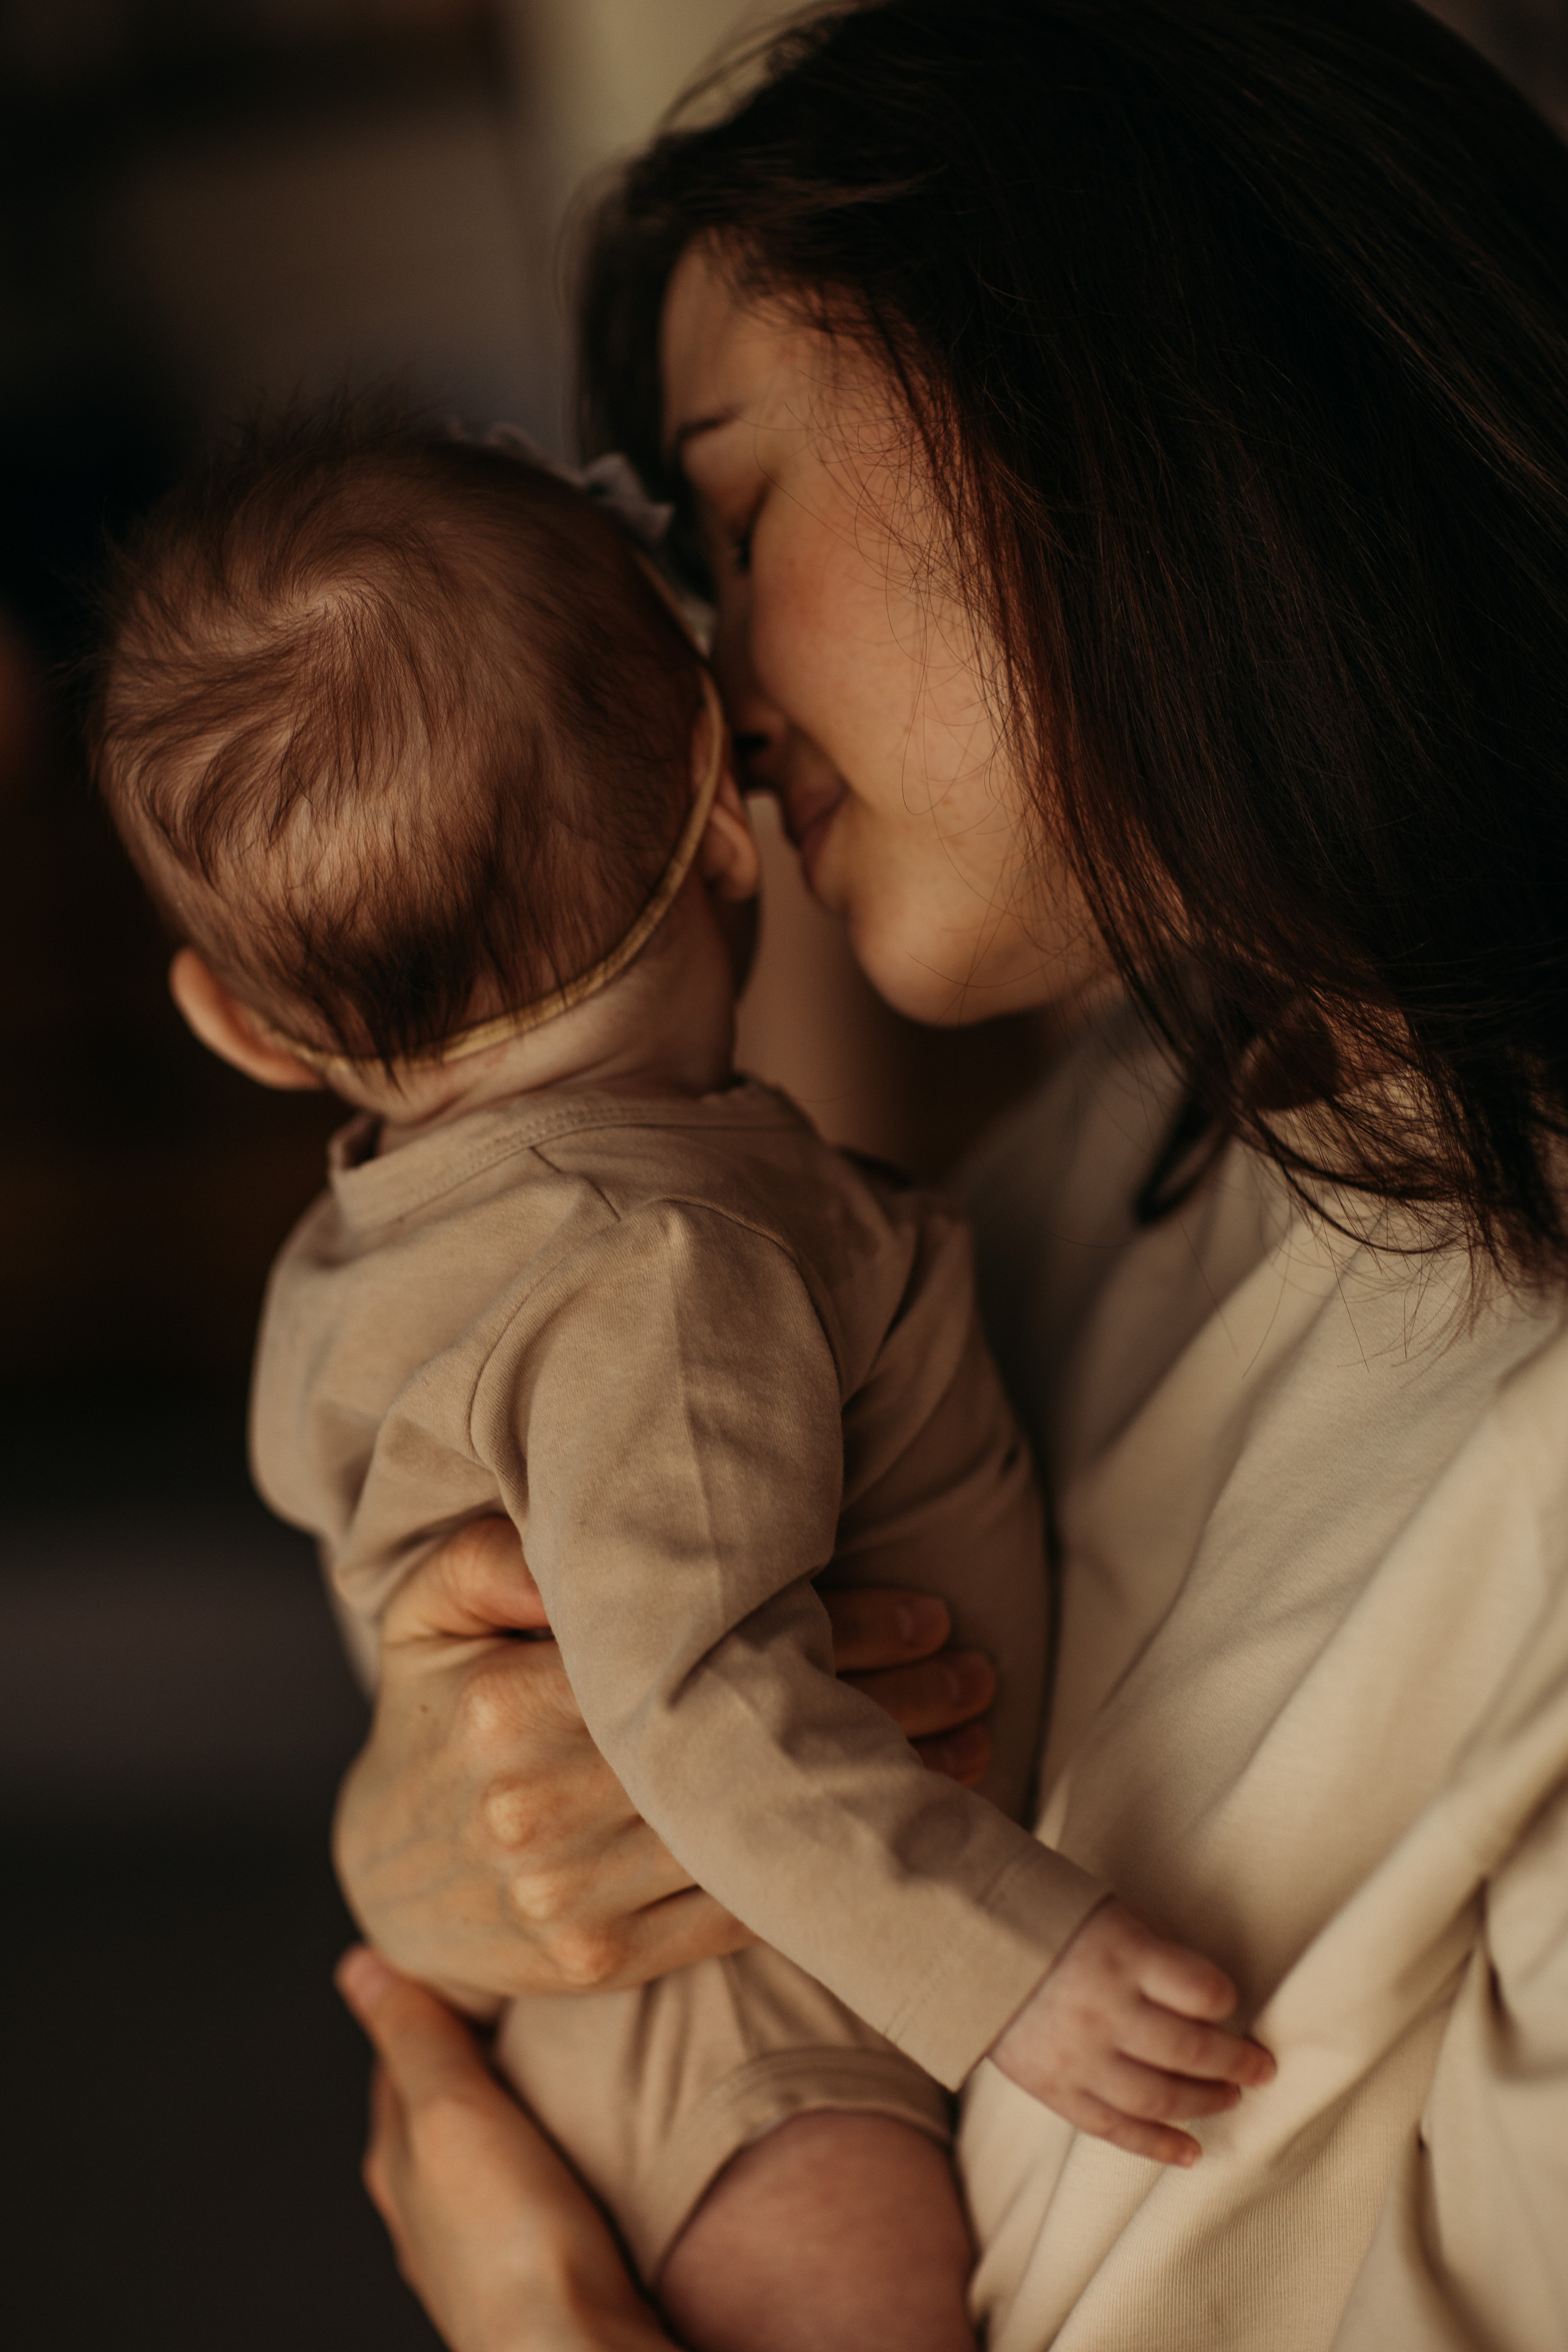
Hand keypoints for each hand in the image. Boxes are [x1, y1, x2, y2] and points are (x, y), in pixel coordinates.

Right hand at [334, 1519, 995, 2010]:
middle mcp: (538, 1808)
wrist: (388, 1869)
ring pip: (756, 1834)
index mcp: (509, 1704)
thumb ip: (497, 1553)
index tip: (929, 1613)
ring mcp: (568, 1898)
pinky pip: (733, 1912)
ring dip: (880, 1790)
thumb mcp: (434, 1605)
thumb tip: (580, 1531)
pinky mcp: (598, 1963)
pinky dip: (824, 1872)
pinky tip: (898, 1827)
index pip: (706, 1656)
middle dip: (884, 1707)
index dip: (834, 1630)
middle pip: (745, 1745)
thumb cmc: (436, 1706)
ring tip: (975, 1739)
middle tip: (979, 1671)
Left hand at [336, 1946, 670, 2351]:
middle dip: (470, 2055)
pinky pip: (530, 2193)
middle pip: (441, 2109)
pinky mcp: (541, 2273)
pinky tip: (578, 2149)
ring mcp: (481, 2249)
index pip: (399, 2063)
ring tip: (554, 2061)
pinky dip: (545, 2155)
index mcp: (399, 2165)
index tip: (461, 1957)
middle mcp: (429, 2211)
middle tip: (514, 1996)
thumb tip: (359, 1966)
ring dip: (511, 2109)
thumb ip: (414, 2040)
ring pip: (485, 2156)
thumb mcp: (451, 2111)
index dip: (426, 2003)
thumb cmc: (510, 2243)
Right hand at [986, 1898, 1275, 2165]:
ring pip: (1159, 2097)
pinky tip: (1191, 2153)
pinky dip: (1157, 2146)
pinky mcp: (1055, 2088)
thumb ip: (1153, 1952)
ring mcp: (1078, 2056)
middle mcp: (1105, 2009)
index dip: (1225, 1999)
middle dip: (1235, 2063)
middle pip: (1190, 2051)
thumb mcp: (1106, 1913)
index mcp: (1122, 1954)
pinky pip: (1114, 2129)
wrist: (960, 1945)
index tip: (1230, 2002)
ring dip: (1205, 2103)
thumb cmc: (1045, 1920)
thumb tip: (1205, 2000)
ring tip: (1231, 2099)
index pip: (1202, 1990)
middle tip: (1261, 2067)